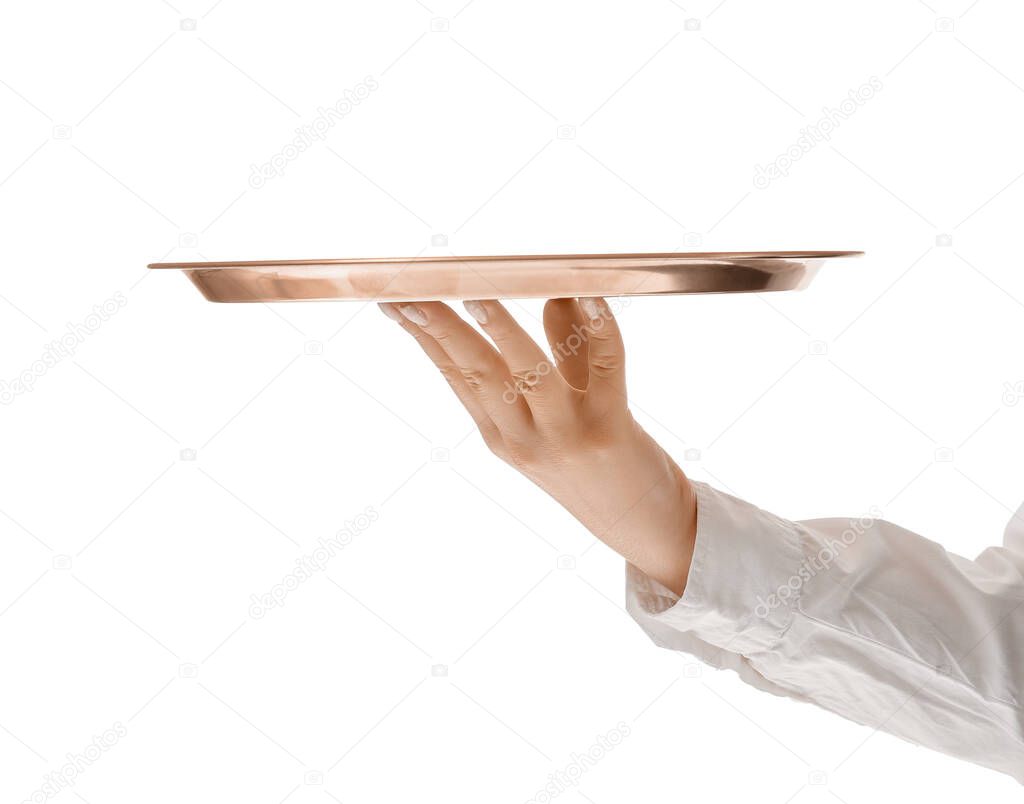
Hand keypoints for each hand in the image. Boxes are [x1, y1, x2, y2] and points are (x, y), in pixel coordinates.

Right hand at [379, 297, 696, 594]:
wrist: (644, 529)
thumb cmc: (602, 464)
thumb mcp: (566, 411)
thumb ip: (562, 353)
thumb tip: (554, 294)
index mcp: (500, 434)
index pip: (454, 376)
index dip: (424, 335)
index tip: (396, 299)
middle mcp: (523, 439)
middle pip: (476, 374)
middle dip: (442, 330)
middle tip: (413, 293)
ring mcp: (565, 436)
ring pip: (528, 375)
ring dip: (503, 332)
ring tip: (479, 298)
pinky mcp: (610, 429)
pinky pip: (604, 369)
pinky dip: (600, 329)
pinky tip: (589, 296)